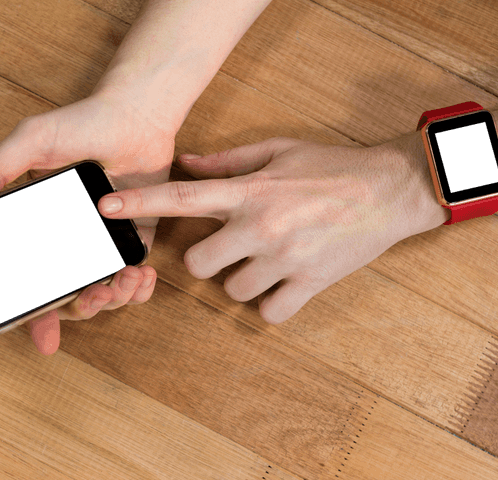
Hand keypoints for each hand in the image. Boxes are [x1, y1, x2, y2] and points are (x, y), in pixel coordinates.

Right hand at [0, 94, 171, 353]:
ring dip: (115, 298)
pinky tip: (141, 275)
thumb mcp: (32, 142)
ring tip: (123, 281)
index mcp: (39, 229)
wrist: (137, 115)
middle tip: (93, 296)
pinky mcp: (133, 240)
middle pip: (71, 298)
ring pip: (104, 294)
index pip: (32, 283)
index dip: (36, 316)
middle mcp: (69, 243)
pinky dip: (140, 287)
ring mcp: (102, 244)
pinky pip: (135, 279)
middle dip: (84, 308)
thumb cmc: (83, 123)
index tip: (45, 339)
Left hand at [98, 135, 446, 323]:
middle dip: (208, 260)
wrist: (393, 189)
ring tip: (267, 260)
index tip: (104, 207)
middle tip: (231, 247)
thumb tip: (187, 164)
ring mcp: (286, 257)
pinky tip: (285, 282)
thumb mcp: (278, 150)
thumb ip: (228, 163)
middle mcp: (261, 225)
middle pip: (199, 265)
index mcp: (250, 191)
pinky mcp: (311, 282)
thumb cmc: (333, 167)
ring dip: (242, 282)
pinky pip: (270, 312)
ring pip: (233, 291)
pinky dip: (273, 303)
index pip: (183, 196)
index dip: (140, 203)